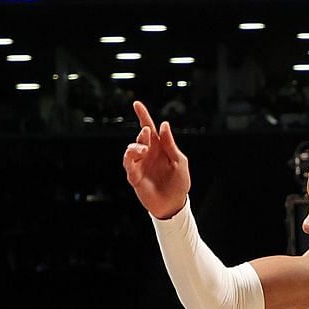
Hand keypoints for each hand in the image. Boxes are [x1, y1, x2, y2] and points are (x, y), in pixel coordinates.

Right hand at [122, 99, 190, 219]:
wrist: (174, 204)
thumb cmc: (179, 183)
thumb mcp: (179, 161)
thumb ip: (171, 145)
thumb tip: (164, 125)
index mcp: (159, 148)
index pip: (149, 128)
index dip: (143, 116)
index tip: (136, 103)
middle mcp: (147, 154)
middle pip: (140, 137)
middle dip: (143, 133)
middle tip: (148, 132)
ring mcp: (140, 164)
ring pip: (131, 149)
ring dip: (136, 145)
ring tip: (145, 149)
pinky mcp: (134, 175)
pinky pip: (128, 163)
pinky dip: (131, 157)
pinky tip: (138, 155)